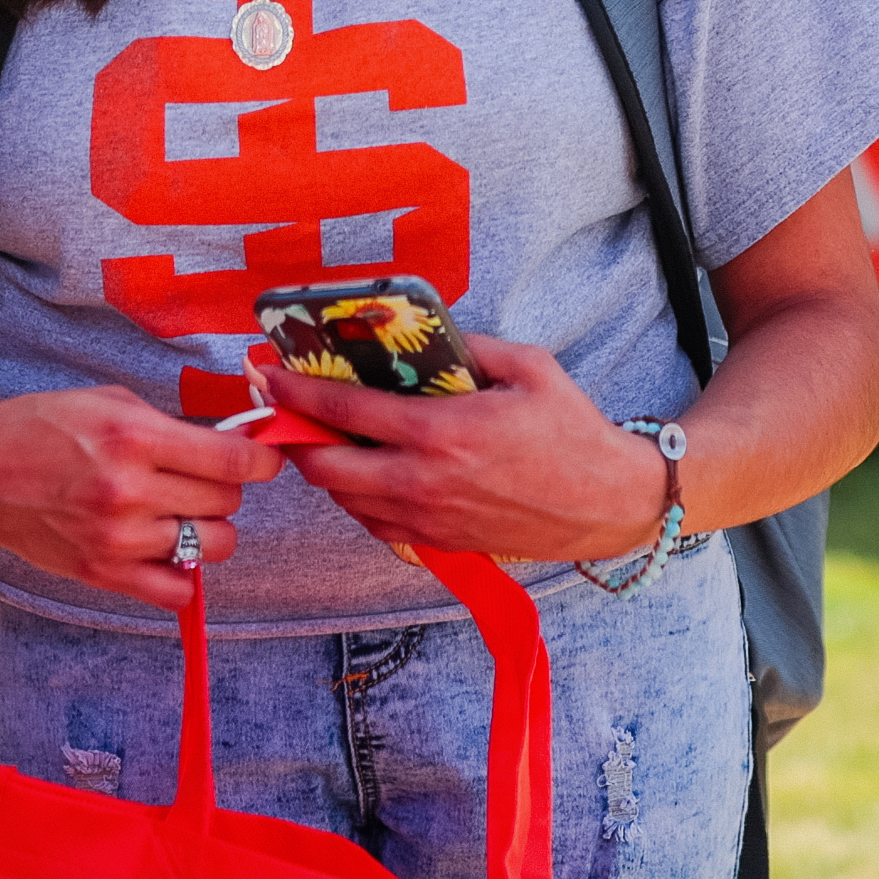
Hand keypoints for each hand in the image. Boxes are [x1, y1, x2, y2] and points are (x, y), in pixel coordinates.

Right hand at [0, 387, 283, 613]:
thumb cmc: (41, 426)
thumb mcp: (109, 402)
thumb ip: (170, 425)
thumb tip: (230, 442)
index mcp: (134, 438)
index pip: (233, 461)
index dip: (262, 459)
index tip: (264, 457)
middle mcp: (130, 491)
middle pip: (226, 502)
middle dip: (224, 487)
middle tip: (200, 477)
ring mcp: (118, 539)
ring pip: (211, 545)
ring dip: (207, 528)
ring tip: (181, 512)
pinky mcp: (104, 574)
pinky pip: (177, 591)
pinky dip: (182, 572)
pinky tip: (165, 548)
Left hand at [280, 331, 670, 563]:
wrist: (608, 504)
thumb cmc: (572, 432)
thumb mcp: (528, 366)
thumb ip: (470, 346)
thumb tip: (423, 335)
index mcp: (441, 431)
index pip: (342, 412)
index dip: (295, 392)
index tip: (270, 375)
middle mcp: (424, 481)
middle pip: (324, 469)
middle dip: (295, 440)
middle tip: (290, 414)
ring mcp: (429, 519)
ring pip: (344, 502)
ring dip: (326, 472)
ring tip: (326, 440)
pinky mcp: (440, 543)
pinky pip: (376, 526)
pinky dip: (358, 501)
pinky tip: (368, 475)